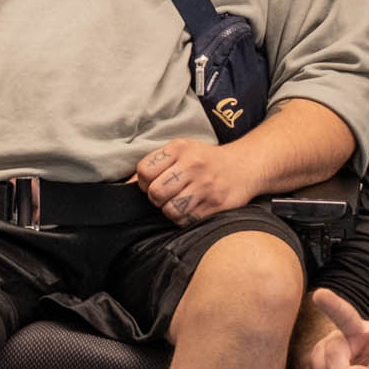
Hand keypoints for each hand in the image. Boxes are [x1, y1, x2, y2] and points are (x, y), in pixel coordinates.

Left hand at [131, 138, 258, 223]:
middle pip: (155, 193)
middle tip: (165, 195)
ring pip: (170, 210)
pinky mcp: (215, 205)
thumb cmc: (205, 160)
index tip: (153, 182)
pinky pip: (186, 220)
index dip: (144, 181)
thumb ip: (155, 164)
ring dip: (170, 210)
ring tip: (178, 202)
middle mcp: (192, 166)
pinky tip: (190, 208)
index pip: (144, 171)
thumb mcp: (181, 151)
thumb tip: (126, 185)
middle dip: (155, 198)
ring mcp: (205, 186)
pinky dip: (184, 218)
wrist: (243, 166)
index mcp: (180, 148)